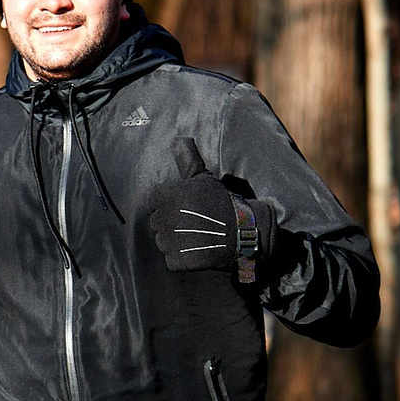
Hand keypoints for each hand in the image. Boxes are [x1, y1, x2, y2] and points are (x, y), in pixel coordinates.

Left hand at [149, 140, 271, 281]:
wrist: (244, 232)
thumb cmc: (222, 202)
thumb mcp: (205, 178)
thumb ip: (187, 159)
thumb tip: (177, 139)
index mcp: (166, 195)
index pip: (156, 200)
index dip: (172, 203)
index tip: (189, 206)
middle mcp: (163, 218)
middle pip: (157, 222)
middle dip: (173, 222)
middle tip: (196, 222)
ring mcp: (169, 241)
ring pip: (163, 242)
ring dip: (177, 242)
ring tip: (198, 236)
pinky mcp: (176, 261)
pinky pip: (172, 260)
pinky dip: (183, 259)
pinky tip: (199, 251)